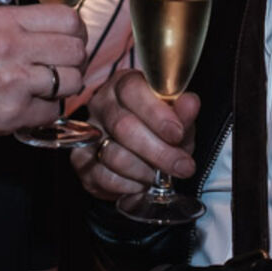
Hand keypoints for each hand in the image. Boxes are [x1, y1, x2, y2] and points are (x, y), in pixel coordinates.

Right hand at [0, 5, 85, 153]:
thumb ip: (15, 28)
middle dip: (74, 62)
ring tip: (45, 91)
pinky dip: (44, 113)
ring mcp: (14, 80)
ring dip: (63, 89)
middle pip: (76, 50)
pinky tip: (27, 109)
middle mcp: (12, 46)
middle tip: (61, 70)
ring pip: (72, 81)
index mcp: (4, 21)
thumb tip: (53, 34)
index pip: (67, 18)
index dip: (76, 33)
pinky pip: (52, 112)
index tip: (70, 42)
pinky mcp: (12, 113)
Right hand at [72, 70, 197, 201]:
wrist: (139, 157)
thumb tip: (190, 103)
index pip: (133, 90)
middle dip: (158, 151)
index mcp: (123, 84)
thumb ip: (183, 113)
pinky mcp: (81, 161)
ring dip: (145, 171)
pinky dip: (130, 185)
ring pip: (114, 155)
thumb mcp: (177, 120)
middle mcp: (101, 104)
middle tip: (182, 166)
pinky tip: (142, 183)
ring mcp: (88, 133)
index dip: (156, 113)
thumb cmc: (159, 131)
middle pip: (124, 126)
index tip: (177, 133)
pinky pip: (105, 177)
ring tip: (161, 176)